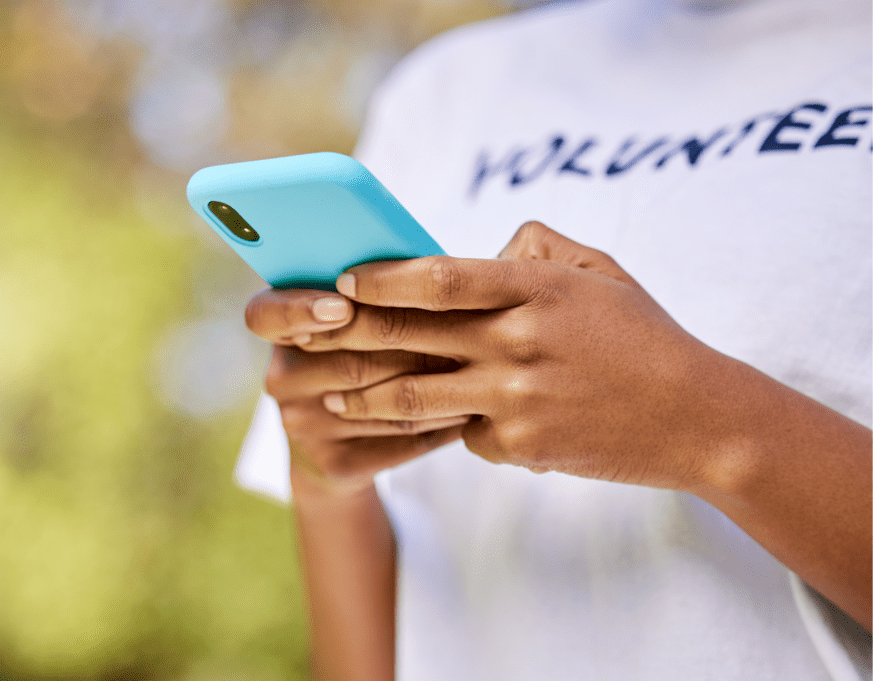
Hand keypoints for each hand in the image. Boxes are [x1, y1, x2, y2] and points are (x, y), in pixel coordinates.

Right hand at [244, 288, 468, 492]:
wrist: (342, 450)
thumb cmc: (362, 359)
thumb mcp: (352, 322)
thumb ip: (372, 293)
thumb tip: (428, 259)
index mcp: (278, 332)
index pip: (265, 315)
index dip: (300, 310)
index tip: (341, 307)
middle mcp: (280, 379)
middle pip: (346, 360)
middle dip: (412, 345)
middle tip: (464, 329)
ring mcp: (301, 425)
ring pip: (381, 399)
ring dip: (437, 382)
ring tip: (481, 365)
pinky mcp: (334, 463)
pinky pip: (398, 438)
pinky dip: (440, 422)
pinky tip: (470, 407)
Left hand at [308, 222, 733, 491]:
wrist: (695, 418)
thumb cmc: (642, 336)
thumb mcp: (599, 271)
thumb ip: (536, 249)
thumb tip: (483, 250)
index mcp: (537, 288)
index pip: (440, 277)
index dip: (383, 277)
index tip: (344, 278)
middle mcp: (518, 342)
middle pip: (410, 336)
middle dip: (349, 333)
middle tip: (307, 332)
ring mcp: (516, 399)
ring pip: (415, 397)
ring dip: (364, 396)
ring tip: (332, 394)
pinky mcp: (519, 447)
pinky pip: (462, 433)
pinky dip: (450, 426)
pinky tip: (440, 424)